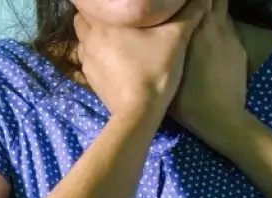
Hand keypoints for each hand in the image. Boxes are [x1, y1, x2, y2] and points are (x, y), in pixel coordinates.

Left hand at [74, 0, 209, 116]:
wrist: (140, 112)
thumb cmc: (155, 70)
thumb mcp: (176, 39)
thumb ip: (189, 14)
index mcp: (104, 23)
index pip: (87, 4)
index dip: (100, 4)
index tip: (116, 7)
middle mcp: (89, 39)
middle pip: (82, 21)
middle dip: (94, 19)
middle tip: (115, 22)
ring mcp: (87, 62)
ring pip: (83, 42)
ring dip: (94, 39)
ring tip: (113, 42)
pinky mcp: (91, 81)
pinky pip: (89, 62)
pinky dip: (98, 59)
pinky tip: (114, 63)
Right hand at [171, 0, 247, 135]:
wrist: (223, 118)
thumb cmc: (188, 100)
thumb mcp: (167, 71)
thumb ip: (166, 45)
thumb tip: (160, 35)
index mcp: (194, 27)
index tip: (178, 2)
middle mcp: (214, 25)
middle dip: (204, 0)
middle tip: (191, 6)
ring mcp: (231, 36)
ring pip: (223, 9)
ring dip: (214, 9)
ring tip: (202, 17)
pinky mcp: (240, 49)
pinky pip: (230, 27)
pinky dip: (221, 26)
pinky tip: (214, 37)